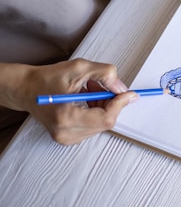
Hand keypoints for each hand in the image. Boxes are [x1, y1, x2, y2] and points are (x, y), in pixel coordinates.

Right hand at [0, 59, 136, 144]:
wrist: (25, 89)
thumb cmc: (46, 78)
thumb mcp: (79, 68)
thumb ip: (106, 75)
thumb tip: (122, 88)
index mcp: (66, 117)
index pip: (105, 118)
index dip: (120, 104)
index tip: (130, 94)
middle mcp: (65, 132)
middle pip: (105, 122)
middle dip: (110, 103)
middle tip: (102, 86)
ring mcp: (65, 137)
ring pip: (100, 124)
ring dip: (102, 106)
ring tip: (90, 90)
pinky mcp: (67, 137)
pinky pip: (92, 126)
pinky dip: (95, 112)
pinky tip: (86, 99)